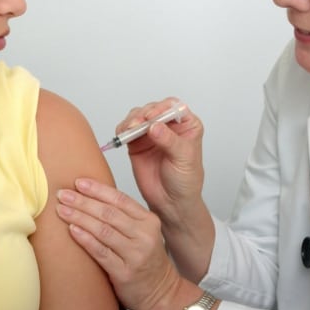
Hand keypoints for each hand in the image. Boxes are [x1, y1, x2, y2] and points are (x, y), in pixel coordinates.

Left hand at [56, 178, 180, 309]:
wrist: (162, 294)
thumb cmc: (147, 261)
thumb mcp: (143, 233)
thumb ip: (124, 218)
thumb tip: (91, 198)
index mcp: (149, 221)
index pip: (120, 199)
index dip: (98, 189)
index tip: (79, 182)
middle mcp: (144, 235)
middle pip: (109, 213)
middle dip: (83, 201)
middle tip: (63, 194)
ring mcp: (135, 254)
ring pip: (103, 230)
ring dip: (80, 217)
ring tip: (62, 210)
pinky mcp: (125, 273)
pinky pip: (101, 252)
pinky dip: (85, 239)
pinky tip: (72, 230)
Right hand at [117, 98, 204, 225]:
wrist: (171, 202)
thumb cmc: (185, 181)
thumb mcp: (184, 159)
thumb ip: (170, 141)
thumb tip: (155, 126)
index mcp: (187, 125)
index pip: (174, 107)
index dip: (162, 108)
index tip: (152, 118)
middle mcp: (169, 126)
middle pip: (153, 108)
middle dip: (144, 114)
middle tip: (137, 125)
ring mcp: (152, 133)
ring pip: (138, 116)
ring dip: (132, 120)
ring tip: (129, 130)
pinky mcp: (137, 142)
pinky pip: (127, 129)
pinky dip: (122, 129)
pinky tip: (122, 134)